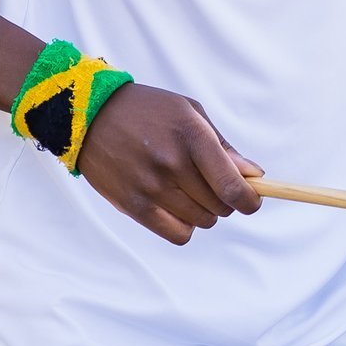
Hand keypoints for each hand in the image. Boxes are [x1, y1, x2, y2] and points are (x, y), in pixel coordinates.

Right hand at [74, 83, 262, 243]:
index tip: (251, 200)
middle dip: (226, 201)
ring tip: (190, 192)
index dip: (249, 200)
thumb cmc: (149, 111)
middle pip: (220, 206)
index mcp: (191, 136)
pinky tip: (178, 209)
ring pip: (202, 221)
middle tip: (213, 186)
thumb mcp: (189, 113)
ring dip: (205, 212)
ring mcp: (151, 187)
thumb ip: (223, 147)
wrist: (90, 114)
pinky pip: (178, 234)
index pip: (231, 185)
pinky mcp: (133, 205)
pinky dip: (186, 227)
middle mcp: (172, 164)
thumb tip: (254, 176)